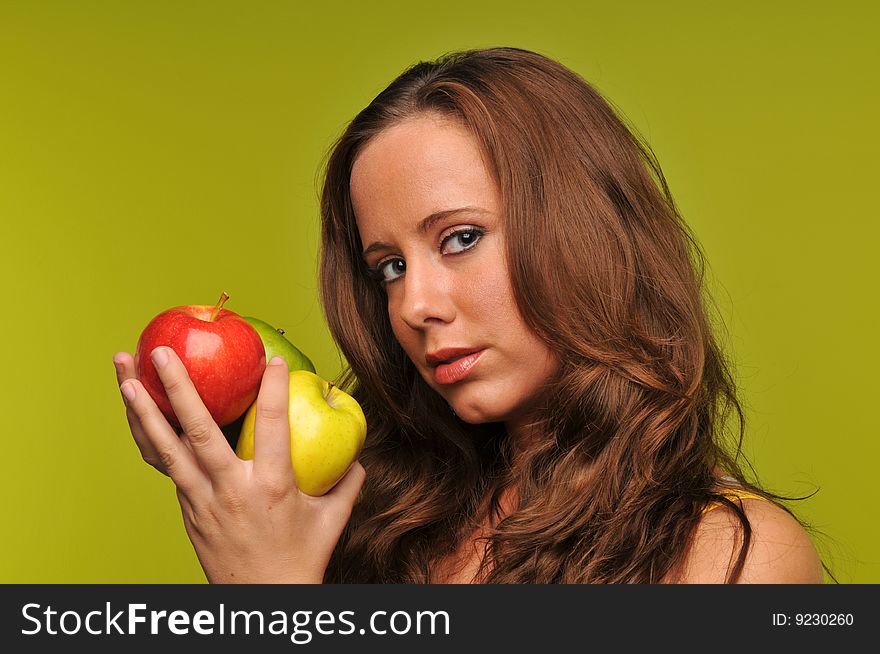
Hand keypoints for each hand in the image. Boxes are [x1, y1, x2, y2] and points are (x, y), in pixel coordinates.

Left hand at [113, 347, 364, 582]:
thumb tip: (358, 455)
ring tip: (126, 379)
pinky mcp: (187, 511)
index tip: (272, 359)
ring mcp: (202, 502)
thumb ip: (348, 483)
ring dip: (143, 413)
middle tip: (161, 352)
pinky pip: (166, 468)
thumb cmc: (302, 558)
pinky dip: (150, 440)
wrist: (262, 602)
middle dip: (179, 388)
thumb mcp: (333, 519)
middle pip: (200, 432)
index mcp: (273, 487)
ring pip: (168, 451)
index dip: (274, 389)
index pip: (275, 426)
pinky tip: (138, 416)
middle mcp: (232, 490)